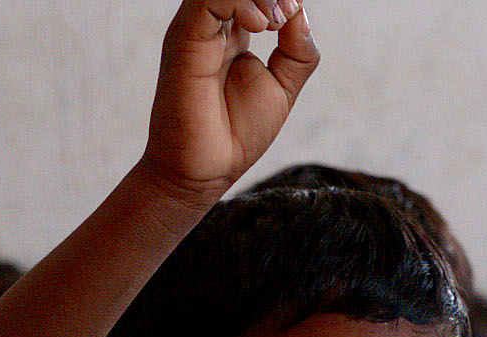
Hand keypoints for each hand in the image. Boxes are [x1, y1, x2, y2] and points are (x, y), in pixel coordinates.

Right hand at [140, 0, 319, 202]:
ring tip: (276, 22)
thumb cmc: (237, 133)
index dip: (278, 0)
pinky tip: (261, 25)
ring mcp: (196, 30)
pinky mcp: (185, 40)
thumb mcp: (282, 88)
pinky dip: (241, 2)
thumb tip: (300, 13)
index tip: (293, 18)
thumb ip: (297, 51)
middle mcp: (211, 27)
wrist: (207, 169)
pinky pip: (208, 0)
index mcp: (232, 33)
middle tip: (287, 15)